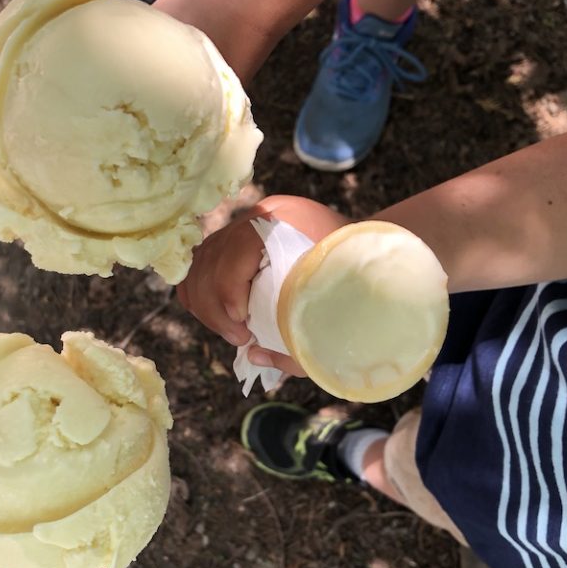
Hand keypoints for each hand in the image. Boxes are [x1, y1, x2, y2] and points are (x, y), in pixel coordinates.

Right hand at [178, 195, 349, 353]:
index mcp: (289, 218)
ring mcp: (247, 222)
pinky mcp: (237, 236)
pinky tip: (215, 316)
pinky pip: (201, 261)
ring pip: (201, 260)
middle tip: (240, 338)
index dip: (230, 290)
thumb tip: (252, 354)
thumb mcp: (333, 318)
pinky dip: (199, 290)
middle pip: (213, 256)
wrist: (367, 260)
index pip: (239, 247)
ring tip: (232, 331)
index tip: (244, 327)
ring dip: (205, 302)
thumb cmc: (354, 290)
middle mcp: (263, 214)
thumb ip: (298, 342)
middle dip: (215, 306)